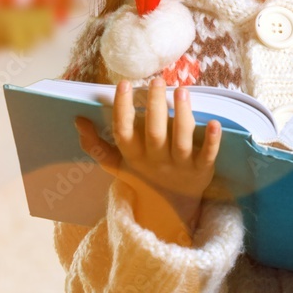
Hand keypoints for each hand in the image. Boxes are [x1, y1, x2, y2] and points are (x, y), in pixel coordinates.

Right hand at [75, 77, 221, 240]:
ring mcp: (179, 166)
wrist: (169, 210)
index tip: (124, 83)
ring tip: (182, 90)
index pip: (124, 131)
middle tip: (157, 81)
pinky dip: (212, 141)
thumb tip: (78, 120)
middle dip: (155, 106)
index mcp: (134, 156)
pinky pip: (207, 155)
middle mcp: (155, 160)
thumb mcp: (117, 164)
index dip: (122, 108)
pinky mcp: (202, 171)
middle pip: (154, 132)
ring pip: (181, 140)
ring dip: (182, 115)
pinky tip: (215, 123)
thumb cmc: (142, 177)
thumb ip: (96, 145)